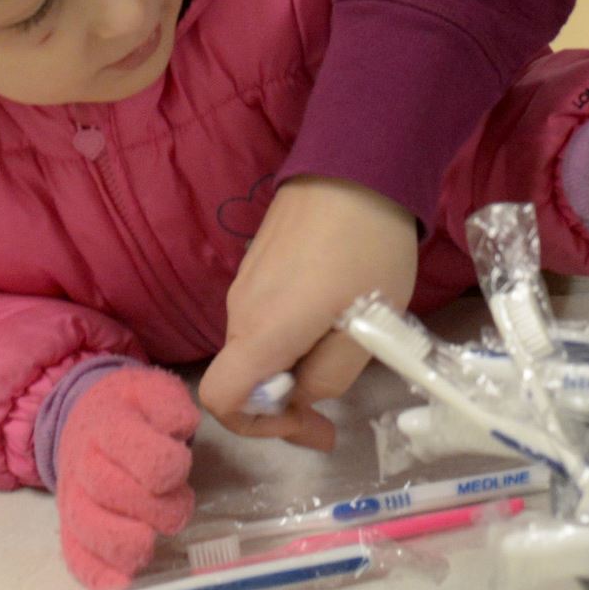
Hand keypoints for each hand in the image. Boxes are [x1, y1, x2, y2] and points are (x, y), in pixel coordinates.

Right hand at [56, 367, 197, 589]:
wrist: (87, 421)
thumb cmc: (133, 411)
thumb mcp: (154, 391)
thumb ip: (170, 405)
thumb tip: (179, 427)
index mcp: (108, 424)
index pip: (129, 446)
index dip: (161, 465)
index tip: (177, 473)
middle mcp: (84, 462)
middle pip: (110, 491)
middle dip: (151, 507)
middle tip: (178, 512)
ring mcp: (74, 498)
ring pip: (88, 527)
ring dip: (123, 543)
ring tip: (149, 545)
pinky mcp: (70, 528)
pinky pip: (75, 555)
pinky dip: (96, 574)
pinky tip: (121, 583)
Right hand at [198, 175, 417, 449]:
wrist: (359, 162)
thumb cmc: (367, 250)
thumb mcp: (368, 327)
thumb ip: (330, 376)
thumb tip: (304, 393)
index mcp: (261, 332)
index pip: (221, 399)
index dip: (256, 427)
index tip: (303, 422)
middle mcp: (241, 308)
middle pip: (244, 374)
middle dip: (284, 401)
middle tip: (331, 412)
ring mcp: (248, 277)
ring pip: (258, 342)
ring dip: (292, 363)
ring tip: (345, 348)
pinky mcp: (261, 255)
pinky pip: (266, 310)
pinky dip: (291, 329)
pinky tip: (335, 311)